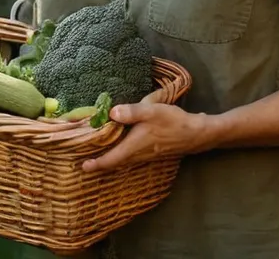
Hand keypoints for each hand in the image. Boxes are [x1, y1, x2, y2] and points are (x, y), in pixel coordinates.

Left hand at [81, 101, 211, 172]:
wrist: (195, 134)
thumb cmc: (172, 122)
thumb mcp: (152, 111)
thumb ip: (132, 112)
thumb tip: (111, 112)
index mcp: (134, 146)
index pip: (111, 159)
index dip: (96, 164)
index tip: (83, 166)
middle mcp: (138, 154)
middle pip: (115, 162)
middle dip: (101, 162)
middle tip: (86, 159)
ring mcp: (146, 155)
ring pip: (124, 160)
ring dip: (111, 158)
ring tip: (99, 152)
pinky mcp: (153, 152)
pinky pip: (132, 156)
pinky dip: (122, 153)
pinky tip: (121, 144)